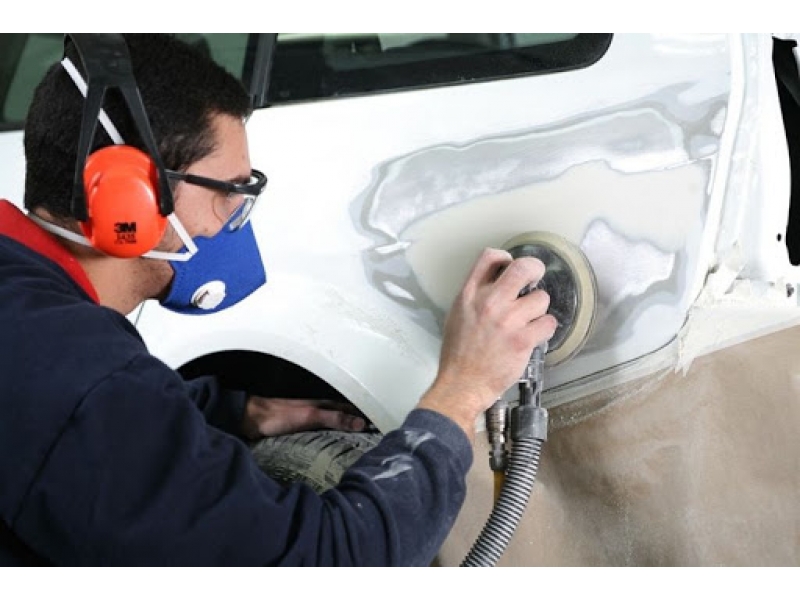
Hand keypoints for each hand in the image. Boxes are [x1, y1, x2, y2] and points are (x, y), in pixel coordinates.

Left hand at [241, 396, 366, 439]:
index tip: (381, 420)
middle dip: (359, 416)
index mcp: (323, 401)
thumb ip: (333, 418)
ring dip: (346, 420)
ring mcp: (308, 411)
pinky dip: (332, 425)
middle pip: (344, 409)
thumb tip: (360, 422)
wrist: (248, 416)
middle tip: (376, 426)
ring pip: (333, 415)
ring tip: (360, 431)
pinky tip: (332, 433)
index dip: (365, 412)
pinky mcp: (299, 420)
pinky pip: (322, 422)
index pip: (351, 406)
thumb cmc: (276, 415)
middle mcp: (318, 404)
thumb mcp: (309, 416)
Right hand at [418, 248, 556, 438]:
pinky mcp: (523, 339)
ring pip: (541, 298)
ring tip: (528, 321)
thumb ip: (475, 296)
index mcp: (470, 294)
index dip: (506, 257)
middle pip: (523, 267)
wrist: (462, 384)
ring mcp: (508, 320)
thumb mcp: (457, 315)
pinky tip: (533, 335)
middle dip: (535, 269)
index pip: (490, 257)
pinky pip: (548, 323)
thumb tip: (496, 284)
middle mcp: (489, 302)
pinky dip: (544, 329)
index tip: (511, 265)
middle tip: (535, 278)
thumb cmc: (458, 354)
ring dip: (538, 309)